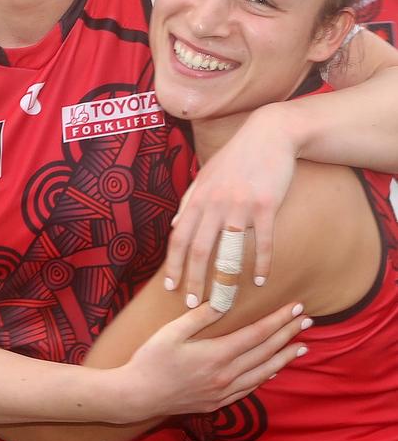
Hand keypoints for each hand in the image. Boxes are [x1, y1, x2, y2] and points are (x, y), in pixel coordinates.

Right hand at [119, 300, 308, 420]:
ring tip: (302, 347)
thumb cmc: (151, 359)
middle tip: (307, 321)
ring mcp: (223, 392)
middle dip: (288, 335)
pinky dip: (266, 378)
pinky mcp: (217, 402)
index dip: (278, 320)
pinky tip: (273, 371)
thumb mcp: (172, 331)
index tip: (295, 307)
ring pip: (263, 373)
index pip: (257, 334)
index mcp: (217, 355)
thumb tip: (223, 299)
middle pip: (265, 352)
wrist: (137, 395)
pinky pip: (249, 389)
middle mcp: (226, 375)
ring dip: (284, 358)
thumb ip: (200, 316)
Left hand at [165, 103, 296, 308]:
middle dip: (194, 281)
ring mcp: (240, 205)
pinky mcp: (265, 205)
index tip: (170, 288)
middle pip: (199, 250)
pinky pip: (263, 242)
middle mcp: (215, 204)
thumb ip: (190, 200)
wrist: (270, 135)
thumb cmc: (237, 157)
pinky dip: (262, 264)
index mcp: (199, 198)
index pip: (179, 238)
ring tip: (224, 304)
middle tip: (194, 305)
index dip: (173, 265)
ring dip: (225, 282)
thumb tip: (175, 224)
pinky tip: (262, 281)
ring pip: (228, 252)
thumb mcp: (207, 174)